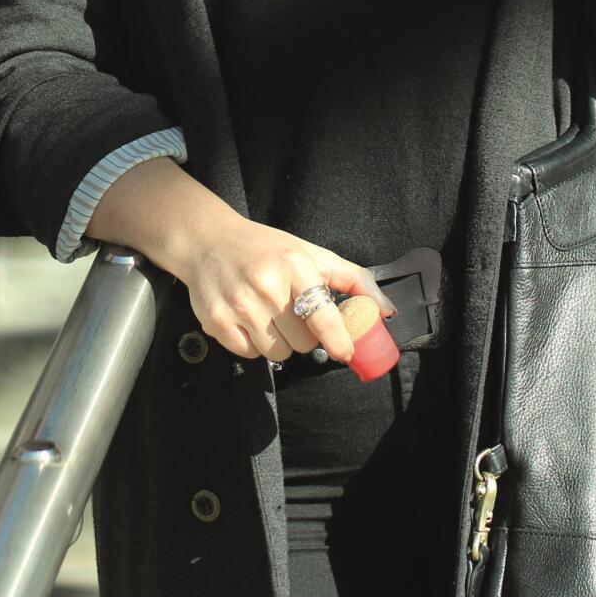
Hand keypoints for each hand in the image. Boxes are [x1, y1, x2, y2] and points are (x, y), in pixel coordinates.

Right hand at [181, 216, 395, 365]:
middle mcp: (266, 285)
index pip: (323, 316)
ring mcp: (239, 305)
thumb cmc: (266, 249)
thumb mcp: (312, 254)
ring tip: (269, 315)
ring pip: (278, 354)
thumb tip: (387, 310)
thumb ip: (353, 280)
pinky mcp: (217, 322)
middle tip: (292, 312)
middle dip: (304, 334)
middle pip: (303, 343)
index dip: (339, 341)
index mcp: (294, 265)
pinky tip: (248, 319)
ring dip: (280, 342)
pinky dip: (254, 344)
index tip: (346, 352)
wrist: (208, 241)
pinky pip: (251, 355)